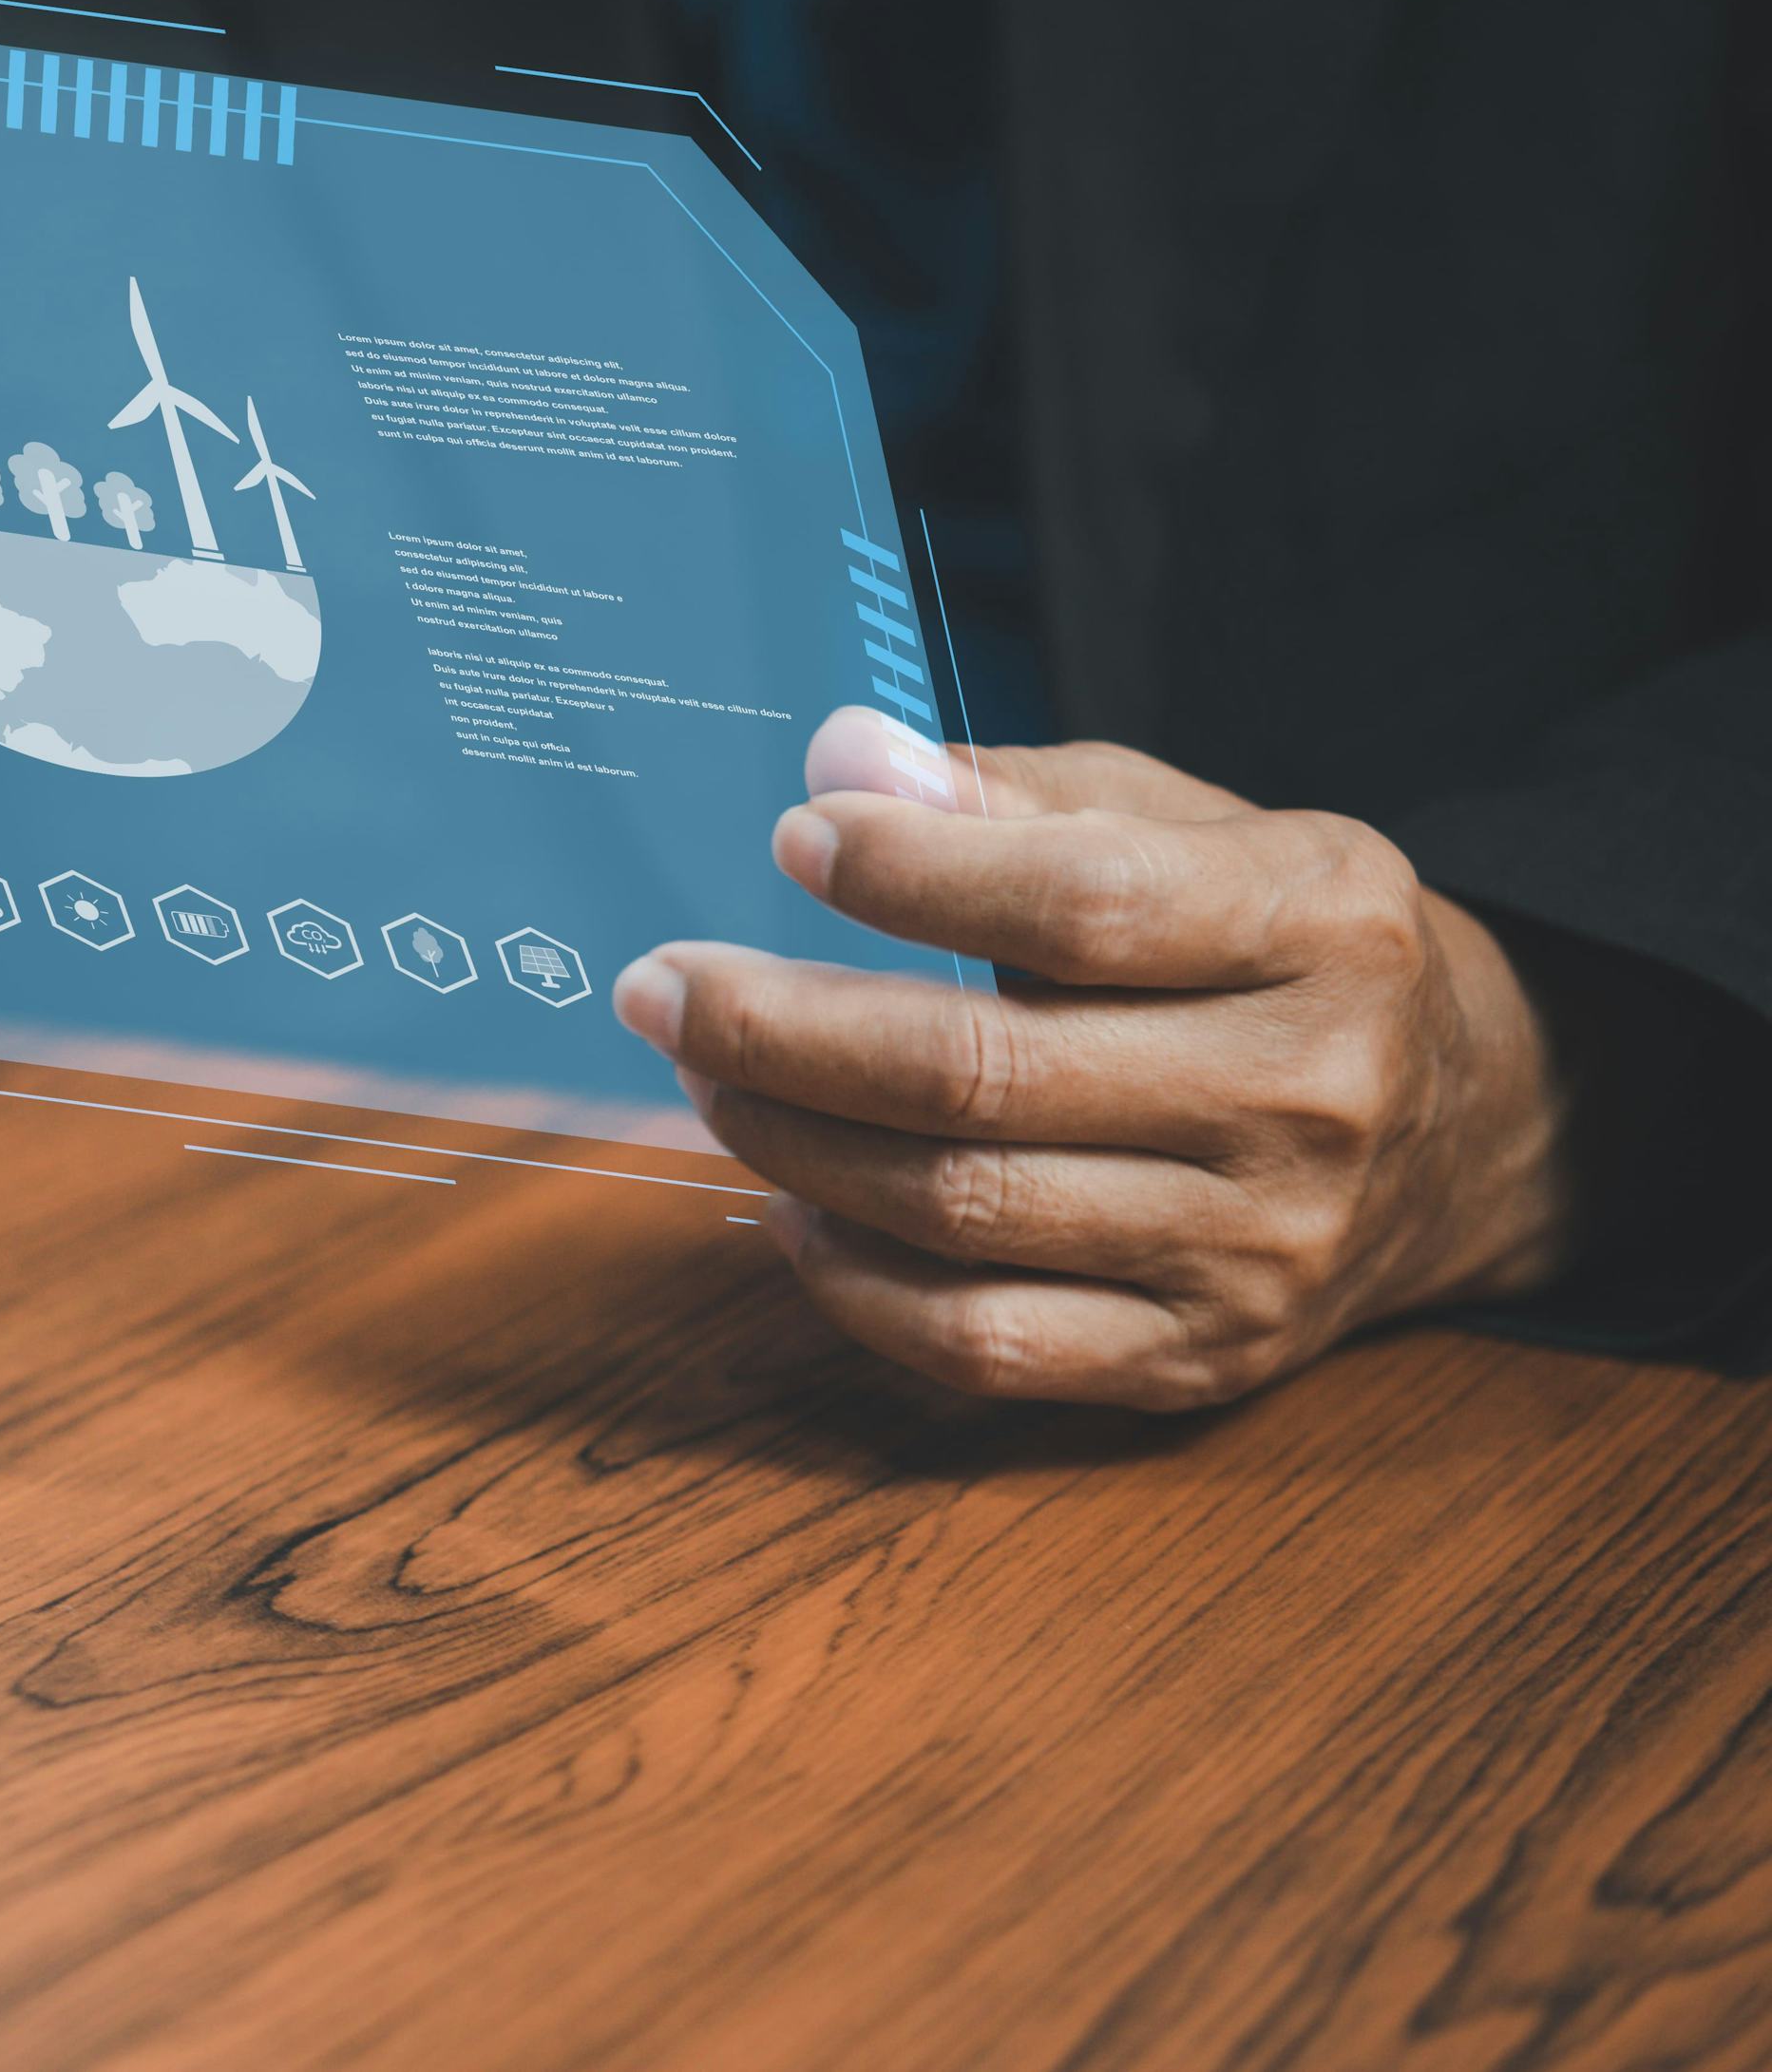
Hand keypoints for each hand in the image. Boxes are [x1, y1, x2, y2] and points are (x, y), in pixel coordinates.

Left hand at [611, 709, 1571, 1407]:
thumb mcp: (1187, 824)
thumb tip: (845, 761)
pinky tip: (785, 1203)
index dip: (912, 876)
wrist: (1461, 1126)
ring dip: (789, 1142)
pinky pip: (984, 1345)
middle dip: (781, 1027)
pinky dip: (852, 1283)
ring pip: (962, 1212)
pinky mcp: (1203, 1360)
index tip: (789, 838)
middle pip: (984, 1076)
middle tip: (660, 985)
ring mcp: (1260, 1249)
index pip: (1080, 907)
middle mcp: (1306, 1097)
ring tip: (703, 1073)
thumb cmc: (1269, 945)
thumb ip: (1015, 794)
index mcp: (1320, 926)